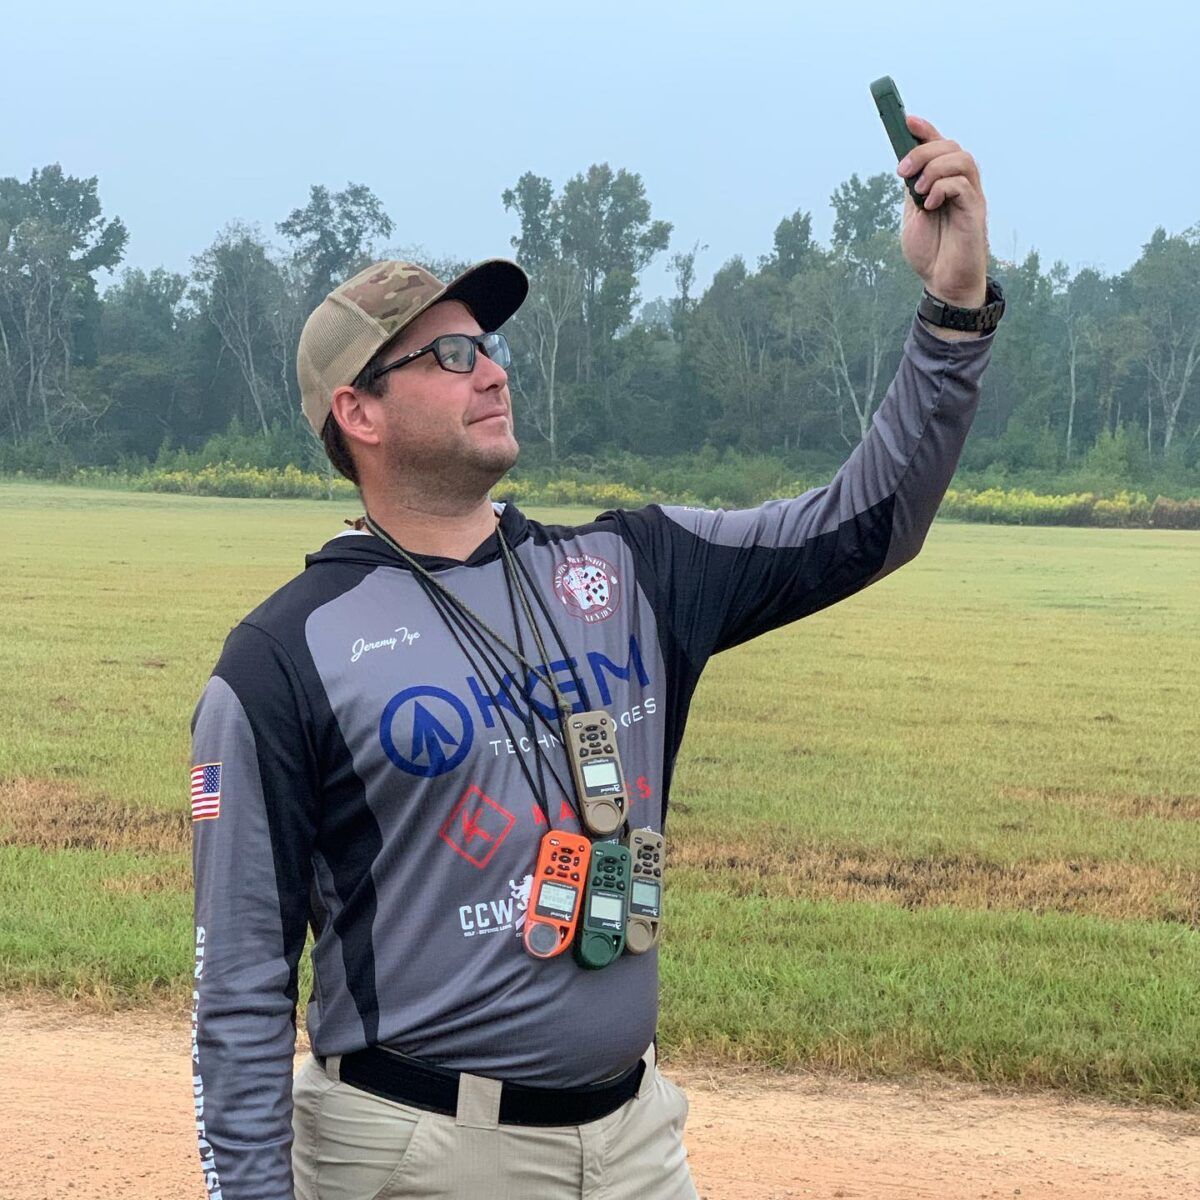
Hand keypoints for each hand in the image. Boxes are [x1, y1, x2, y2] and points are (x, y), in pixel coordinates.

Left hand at [897, 116, 987, 308]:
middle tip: (902, 171)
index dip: (925, 130)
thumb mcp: (912, 215)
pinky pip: (962, 183)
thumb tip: (906, 163)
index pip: (939, 146)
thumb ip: (912, 189)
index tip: (905, 120)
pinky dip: (942, 188)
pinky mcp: (975, 210)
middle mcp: (961, 183)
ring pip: (961, 158)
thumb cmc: (930, 251)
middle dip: (923, 150)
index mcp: (943, 182)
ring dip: (934, 168)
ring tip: (918, 192)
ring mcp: (970, 196)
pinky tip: (930, 205)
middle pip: (950, 145)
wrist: (942, 282)